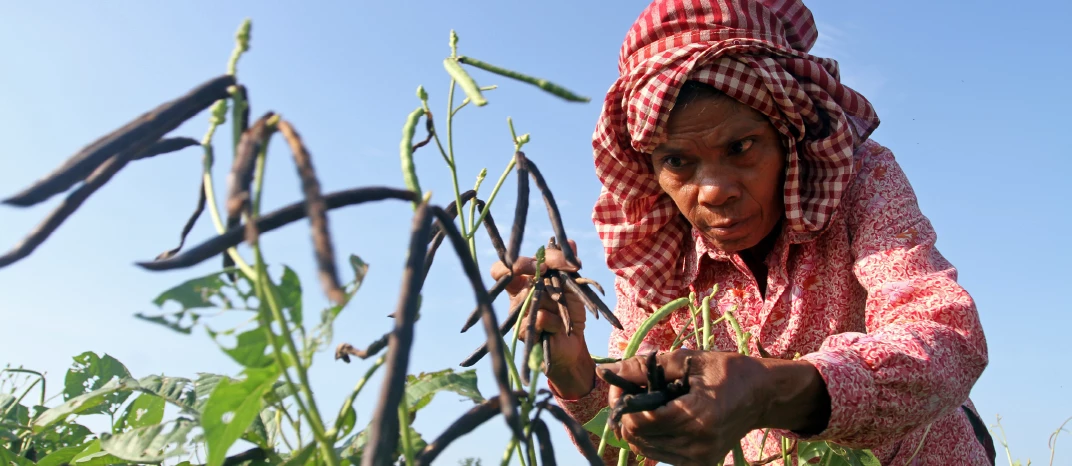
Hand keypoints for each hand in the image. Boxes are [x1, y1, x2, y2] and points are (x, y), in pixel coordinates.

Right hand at [490, 240, 594, 397]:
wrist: (574, 344)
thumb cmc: (570, 311)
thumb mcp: (573, 285)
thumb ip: (568, 264)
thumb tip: (570, 242)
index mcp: (523, 281)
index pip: (504, 266)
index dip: (518, 260)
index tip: (544, 262)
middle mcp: (516, 295)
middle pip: (513, 273)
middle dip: (537, 268)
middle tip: (555, 270)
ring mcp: (517, 313)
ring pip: (531, 295)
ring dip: (555, 299)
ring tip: (565, 309)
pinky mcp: (523, 332)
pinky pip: (540, 317)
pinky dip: (557, 320)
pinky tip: (561, 327)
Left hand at [599, 349, 829, 464]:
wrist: (761, 395)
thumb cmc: (726, 371)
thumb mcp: (686, 360)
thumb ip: (644, 367)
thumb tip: (608, 370)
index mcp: (697, 416)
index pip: (641, 422)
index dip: (622, 405)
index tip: (621, 387)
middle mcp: (698, 444)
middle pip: (639, 439)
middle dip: (627, 415)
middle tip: (633, 394)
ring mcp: (701, 458)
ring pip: (646, 450)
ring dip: (639, 428)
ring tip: (650, 405)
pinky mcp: (702, 464)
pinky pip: (661, 455)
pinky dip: (653, 438)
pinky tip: (662, 419)